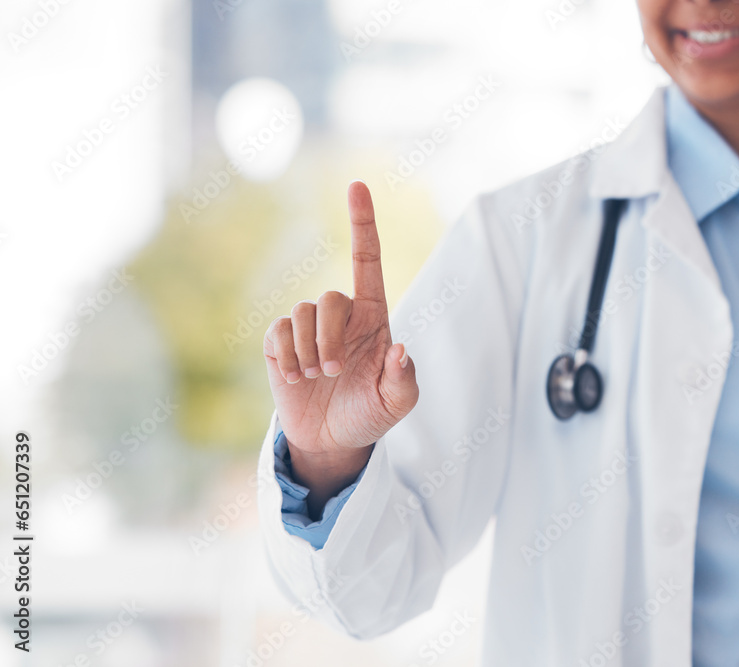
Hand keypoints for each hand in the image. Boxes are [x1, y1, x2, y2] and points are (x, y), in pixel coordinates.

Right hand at [263, 181, 417, 501]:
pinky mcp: (280, 342)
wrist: (332, 440)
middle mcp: (341, 315)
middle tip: (333, 371)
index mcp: (374, 317)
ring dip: (309, 351)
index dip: (362, 223)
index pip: (367, 261)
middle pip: (329, 299)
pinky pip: (278, 331)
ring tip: (316, 378)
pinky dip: (287, 357)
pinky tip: (295, 378)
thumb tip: (400, 348)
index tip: (357, 185)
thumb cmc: (370, 414)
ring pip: (301, 314)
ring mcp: (309, 327)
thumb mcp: (397, 403)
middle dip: (329, 336)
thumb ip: (404, 379)